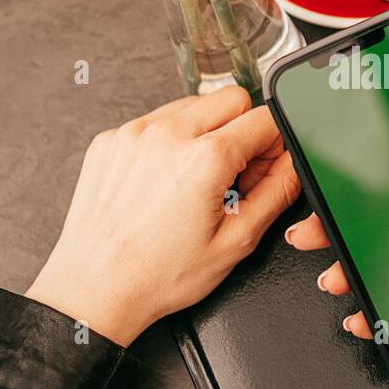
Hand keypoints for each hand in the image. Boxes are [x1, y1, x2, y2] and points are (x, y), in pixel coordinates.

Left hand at [26, 87, 300, 345]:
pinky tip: (164, 179)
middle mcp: (167, 136)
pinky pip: (155, 121)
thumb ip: (275, 194)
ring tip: (196, 179)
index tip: (267, 163)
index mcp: (204, 160)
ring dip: (206, 131)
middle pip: (231, 99)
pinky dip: (169, 141)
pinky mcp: (110, 140)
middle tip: (235, 171)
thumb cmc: (157, 276)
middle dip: (243, 128)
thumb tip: (294, 166)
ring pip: (192, 105)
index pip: (263, 118)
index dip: (275, 143)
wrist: (93, 289)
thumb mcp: (235, 242)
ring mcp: (134, 133)